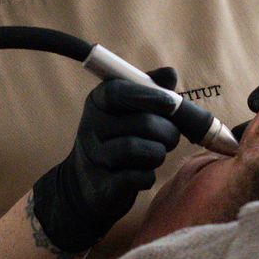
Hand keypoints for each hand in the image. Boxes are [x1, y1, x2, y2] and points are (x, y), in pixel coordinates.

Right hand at [31, 67, 179, 252]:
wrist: (85, 185)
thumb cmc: (116, 139)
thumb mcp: (128, 110)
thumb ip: (149, 89)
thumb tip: (170, 73)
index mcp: (97, 102)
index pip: (119, 92)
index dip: (150, 95)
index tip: (173, 103)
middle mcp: (91, 127)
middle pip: (143, 123)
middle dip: (168, 131)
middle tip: (171, 137)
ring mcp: (94, 157)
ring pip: (142, 150)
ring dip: (159, 153)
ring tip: (156, 153)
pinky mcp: (102, 185)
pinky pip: (139, 177)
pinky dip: (149, 176)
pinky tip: (143, 173)